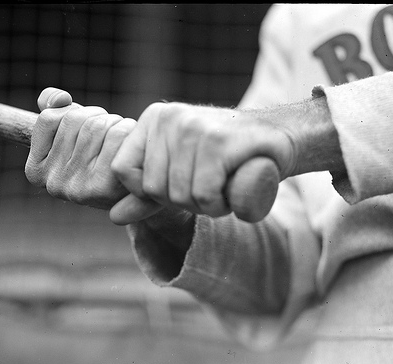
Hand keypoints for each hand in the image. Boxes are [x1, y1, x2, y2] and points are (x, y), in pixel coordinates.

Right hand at [25, 87, 134, 209]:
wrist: (137, 192)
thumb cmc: (103, 160)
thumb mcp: (74, 138)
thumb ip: (56, 112)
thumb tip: (59, 98)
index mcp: (37, 171)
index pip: (48, 118)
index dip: (74, 113)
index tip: (88, 130)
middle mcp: (54, 182)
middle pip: (75, 119)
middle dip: (98, 117)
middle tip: (112, 134)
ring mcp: (76, 187)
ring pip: (96, 124)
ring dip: (115, 122)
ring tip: (122, 140)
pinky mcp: (103, 186)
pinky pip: (116, 135)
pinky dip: (128, 129)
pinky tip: (133, 145)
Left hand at [109, 102, 294, 223]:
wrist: (278, 137)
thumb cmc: (226, 158)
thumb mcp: (180, 173)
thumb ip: (145, 194)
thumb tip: (114, 217)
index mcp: (153, 119)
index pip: (121, 170)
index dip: (147, 190)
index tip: (178, 183)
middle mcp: (169, 118)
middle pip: (153, 188)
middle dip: (182, 200)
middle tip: (209, 183)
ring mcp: (193, 127)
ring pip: (178, 195)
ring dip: (205, 204)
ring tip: (222, 182)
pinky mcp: (218, 142)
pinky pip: (203, 195)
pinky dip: (220, 203)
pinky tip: (232, 185)